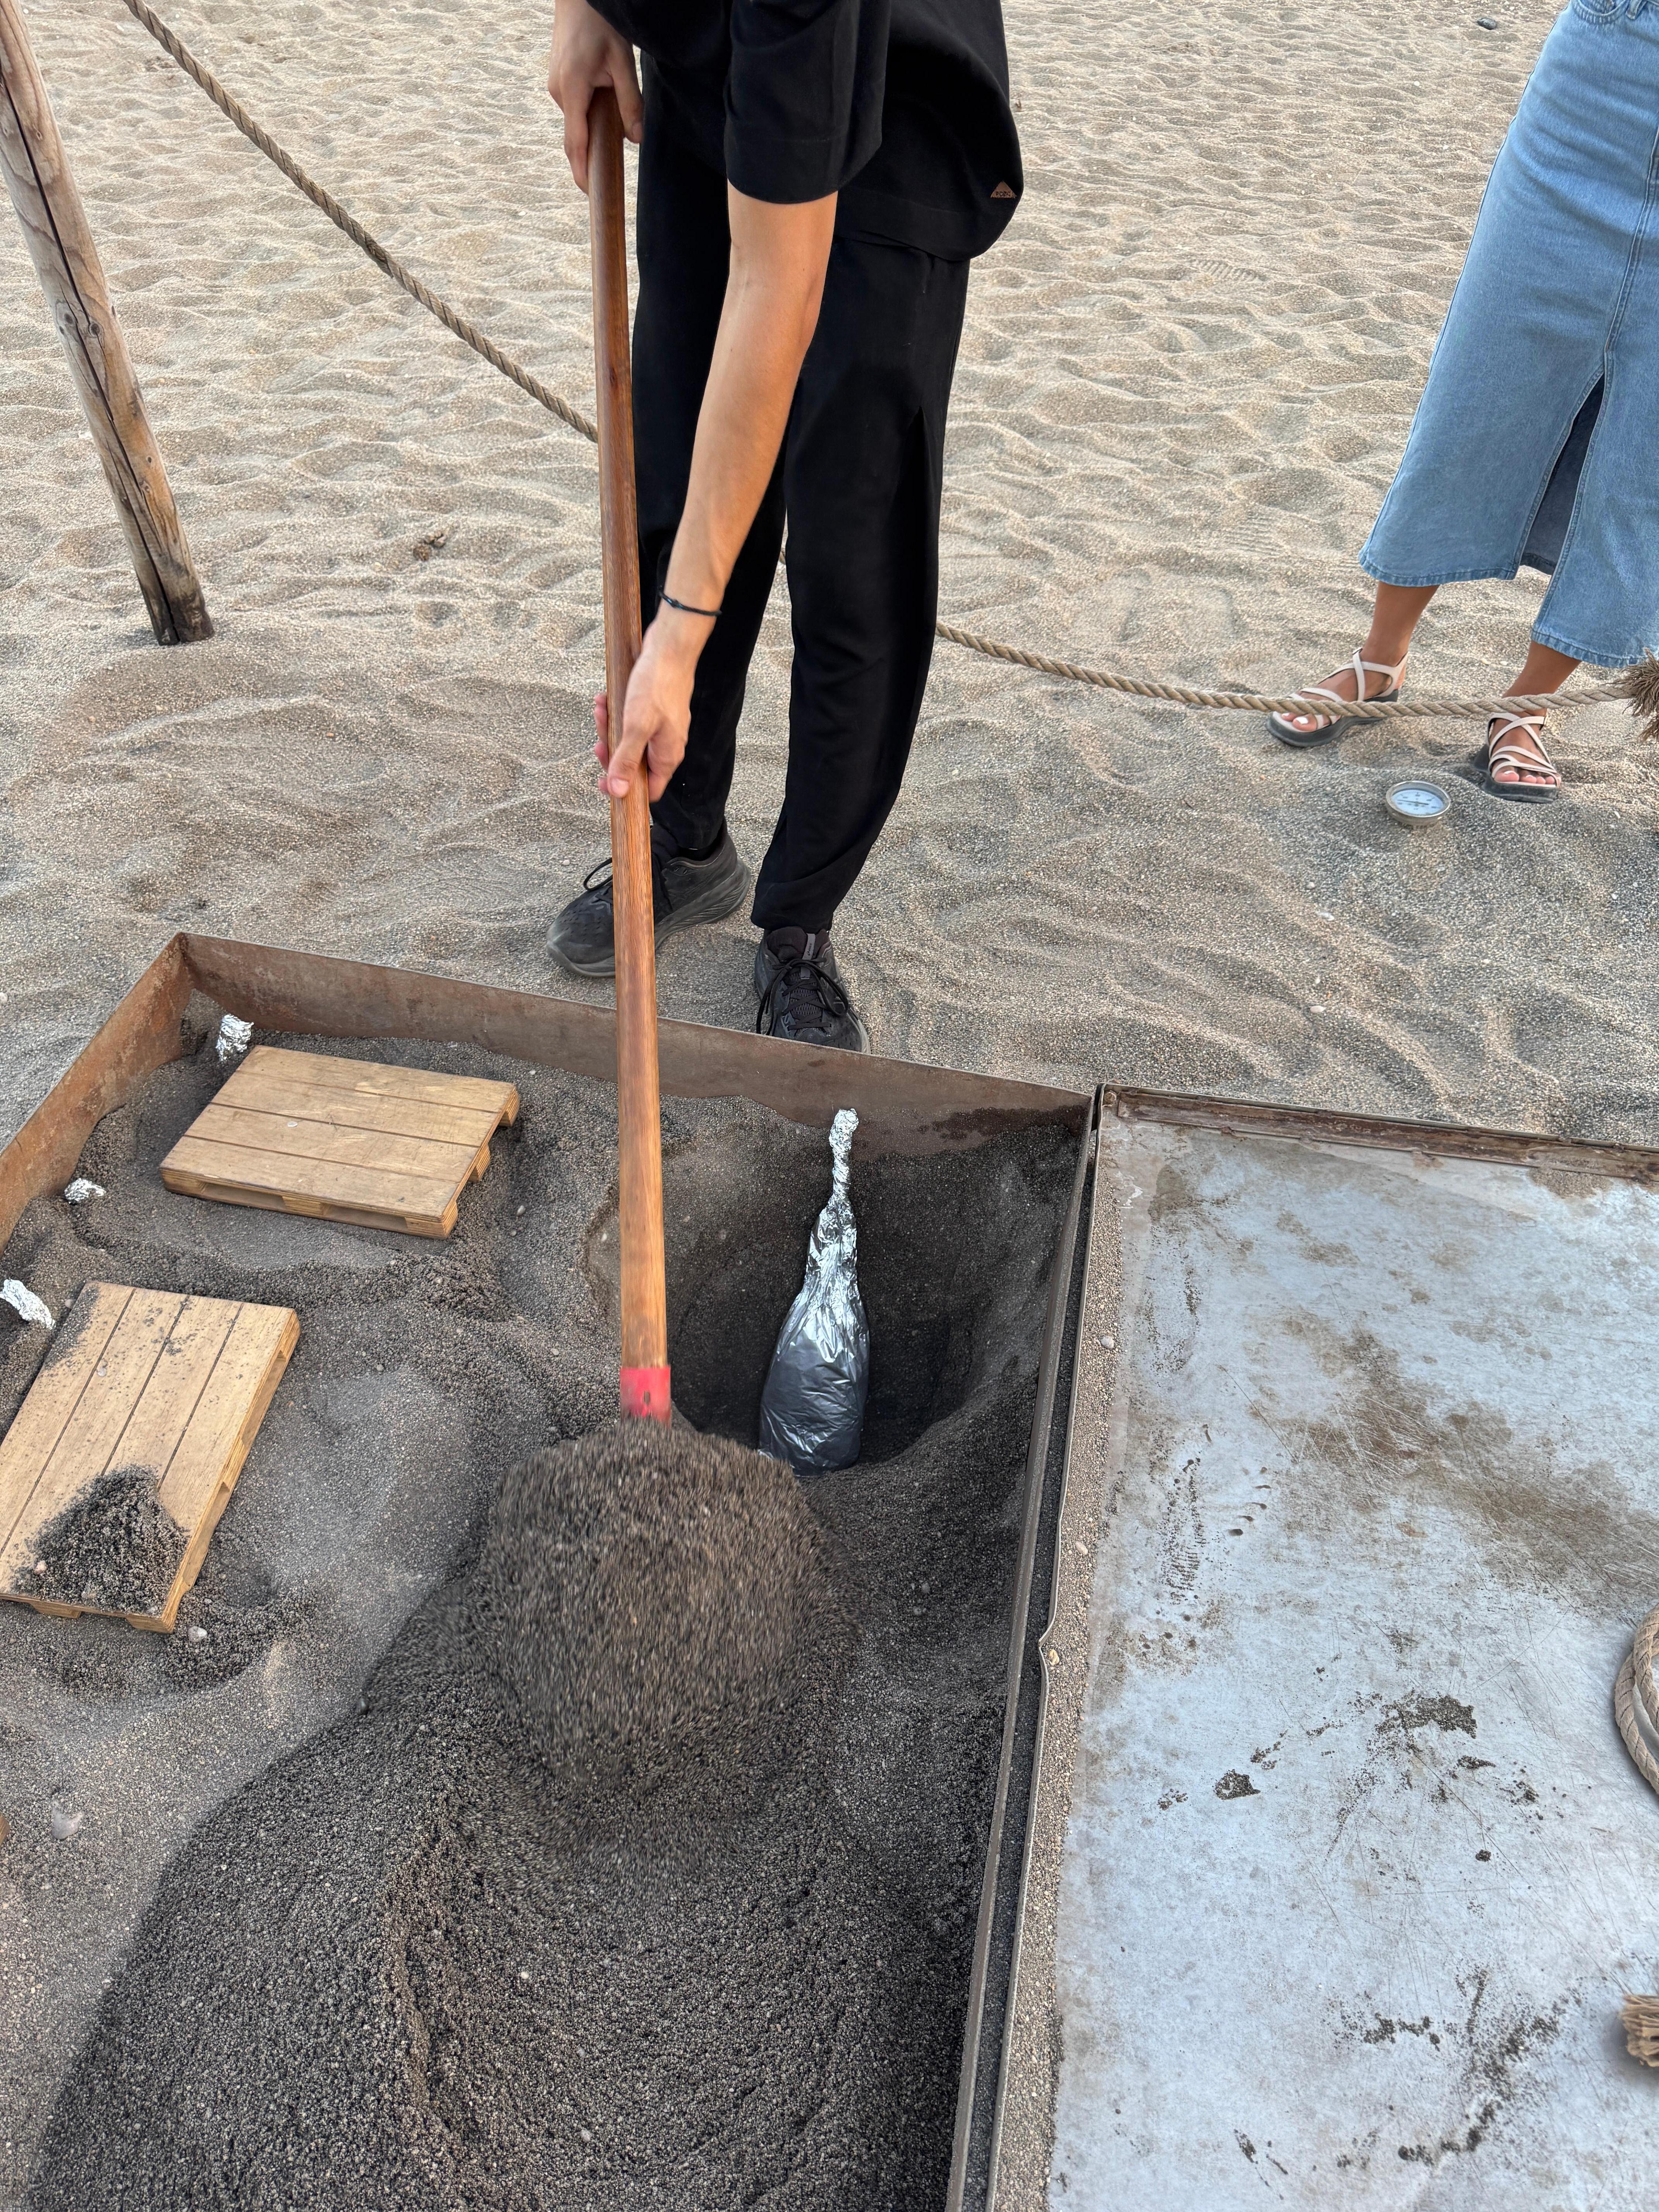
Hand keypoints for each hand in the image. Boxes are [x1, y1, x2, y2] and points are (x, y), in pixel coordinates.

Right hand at [547, 0, 642, 191]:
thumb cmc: (602, 24)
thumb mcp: (623, 63)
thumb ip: (630, 103)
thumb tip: (636, 139)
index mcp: (572, 90)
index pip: (575, 143)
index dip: (582, 171)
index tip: (590, 193)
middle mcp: (558, 91)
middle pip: (574, 136)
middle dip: (589, 157)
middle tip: (607, 177)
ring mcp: (555, 86)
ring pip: (576, 121)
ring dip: (592, 131)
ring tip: (613, 129)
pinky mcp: (558, 81)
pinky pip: (574, 108)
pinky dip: (587, 116)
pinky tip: (603, 108)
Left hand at [592, 610, 706, 802]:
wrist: (670, 647)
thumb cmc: (657, 684)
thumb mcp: (636, 727)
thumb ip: (627, 761)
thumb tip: (618, 792)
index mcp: (667, 756)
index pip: (648, 790)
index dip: (625, 790)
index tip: (603, 781)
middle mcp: (666, 746)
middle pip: (634, 764)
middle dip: (612, 751)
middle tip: (598, 740)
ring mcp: (661, 728)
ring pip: (630, 740)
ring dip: (611, 728)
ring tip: (600, 709)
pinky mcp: (655, 711)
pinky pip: (631, 721)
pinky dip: (617, 713)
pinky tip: (606, 699)